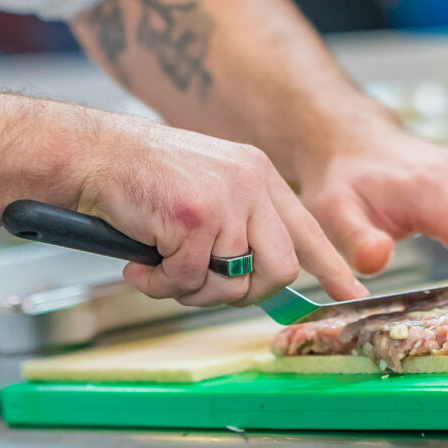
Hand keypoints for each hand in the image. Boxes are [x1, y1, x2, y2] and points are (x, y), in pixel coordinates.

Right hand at [75, 116, 367, 307]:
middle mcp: (252, 182)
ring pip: (233, 282)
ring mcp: (227, 197)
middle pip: (280, 269)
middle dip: (241, 292)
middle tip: (200, 284)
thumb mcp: (207, 190)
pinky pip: (188, 281)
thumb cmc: (141, 179)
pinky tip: (139, 262)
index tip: (352, 293)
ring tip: (161, 265)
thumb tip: (257, 279)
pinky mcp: (196, 216)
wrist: (94, 154)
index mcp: (259, 175)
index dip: (330, 268)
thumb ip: (238, 225)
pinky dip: (158, 284)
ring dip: (192, 289)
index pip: (307, 229)